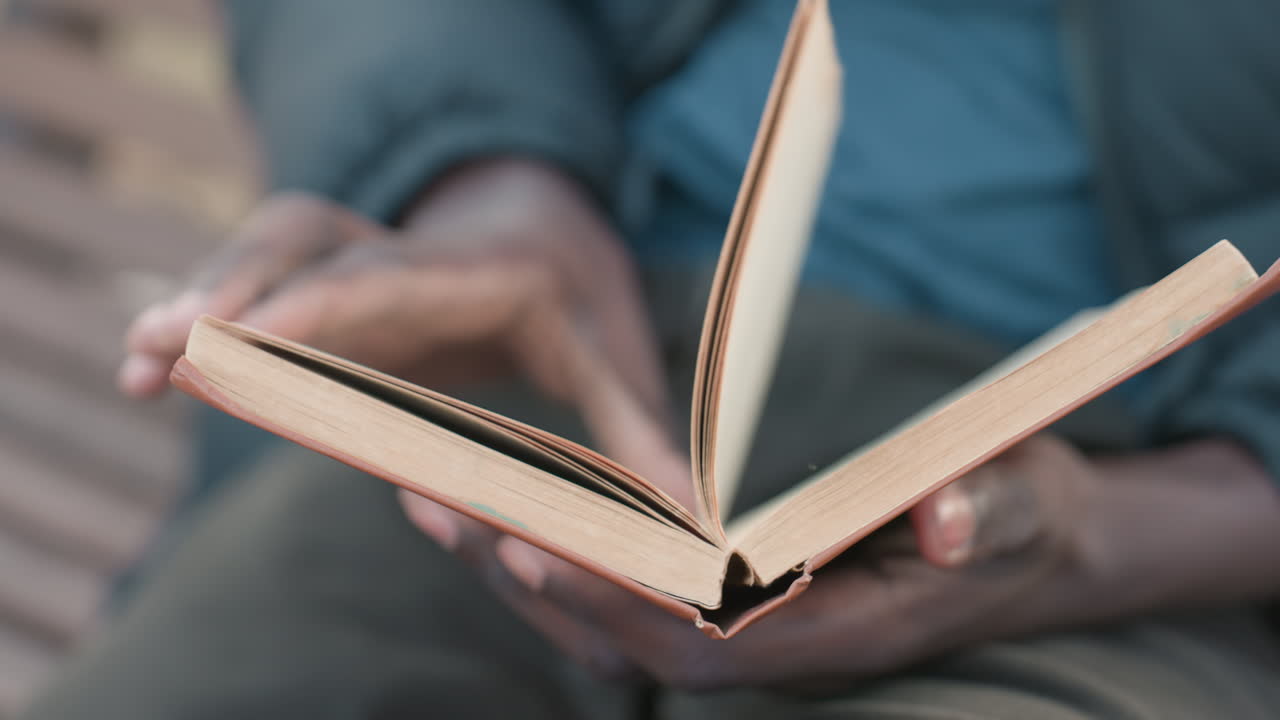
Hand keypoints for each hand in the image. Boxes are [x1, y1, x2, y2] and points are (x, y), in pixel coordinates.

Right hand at [119, 159, 678, 476]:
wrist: (548, 229)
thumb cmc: (584, 304)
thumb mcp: (620, 361)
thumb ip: (639, 436)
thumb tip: (690, 528)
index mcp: (491, 273)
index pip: (397, 283)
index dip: (320, 309)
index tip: (252, 338)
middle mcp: (416, 251)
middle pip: (318, 257)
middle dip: (239, 300)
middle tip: (161, 349)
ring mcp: (365, 251)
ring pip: (273, 252)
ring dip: (207, 298)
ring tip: (137, 358)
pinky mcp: (331, 274)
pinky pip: (261, 276)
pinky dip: (211, 309)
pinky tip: (159, 354)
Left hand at [403, 433, 1279, 690]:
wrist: (1031, 544)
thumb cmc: (1022, 518)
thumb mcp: (1023, 502)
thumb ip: (989, 510)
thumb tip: (946, 519)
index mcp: (835, 631)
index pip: (704, 636)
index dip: (616, 604)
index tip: (532, 550)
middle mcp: (778, 645)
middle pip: (632, 631)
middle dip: (537, 576)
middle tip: (441, 503)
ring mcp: (753, 627)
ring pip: (617, 615)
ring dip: (527, 562)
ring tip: (436, 498)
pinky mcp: (738, 598)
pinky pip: (633, 589)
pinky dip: (565, 552)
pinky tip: (502, 509)